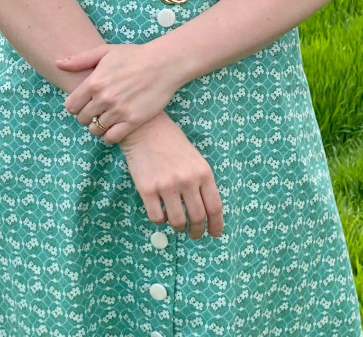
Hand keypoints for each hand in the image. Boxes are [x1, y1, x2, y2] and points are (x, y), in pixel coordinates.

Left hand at [55, 41, 182, 144]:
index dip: (75, 106)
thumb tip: (57, 63)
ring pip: (96, 130)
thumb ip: (80, 59)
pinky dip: (109, 136)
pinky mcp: (133, 121)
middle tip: (97, 110)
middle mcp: (104, 98)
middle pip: (82, 119)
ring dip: (98, 126)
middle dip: (87, 116)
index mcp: (95, 82)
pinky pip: (112, 138)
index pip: (71, 106)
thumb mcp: (106, 51)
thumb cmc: (134, 55)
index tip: (84, 103)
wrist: (163, 64)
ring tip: (106, 117)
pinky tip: (114, 127)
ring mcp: (119, 111)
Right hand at [120, 112, 223, 239]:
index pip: (215, 206)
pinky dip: (161, 221)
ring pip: (178, 222)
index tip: (215, 234)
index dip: (216, 225)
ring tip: (178, 225)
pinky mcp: (147, 190)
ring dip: (179, 228)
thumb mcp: (195, 159)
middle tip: (195, 235)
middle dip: (197, 231)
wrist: (146, 128)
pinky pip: (157, 217)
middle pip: (197, 218)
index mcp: (203, 172)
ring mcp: (166, 186)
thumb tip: (205, 212)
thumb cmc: (173, 143)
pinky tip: (162, 213)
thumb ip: (201, 183)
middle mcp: (187, 180)